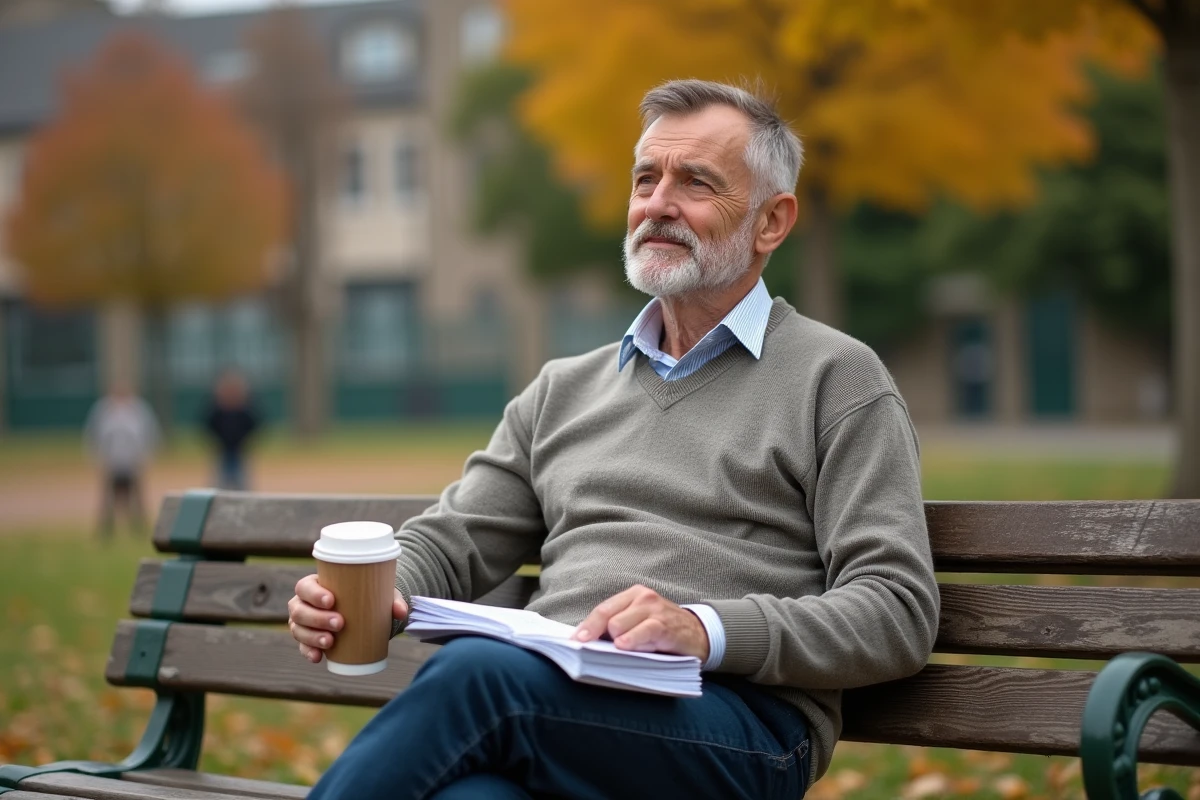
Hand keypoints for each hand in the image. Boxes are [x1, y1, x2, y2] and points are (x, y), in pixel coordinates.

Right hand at [288, 574, 408, 663]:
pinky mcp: (307, 639)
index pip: (305, 587)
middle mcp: (303, 603)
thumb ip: (392, 600)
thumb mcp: (379, 593)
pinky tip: (318, 657)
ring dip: (312, 636)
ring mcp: (303, 623)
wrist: (362, 612)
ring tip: (331, 641)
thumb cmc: (366, 596)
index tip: (332, 600)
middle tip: (340, 623)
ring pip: (298, 629)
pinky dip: (308, 652)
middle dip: (317, 618)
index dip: (314, 593)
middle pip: (300, 609)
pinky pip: (302, 647)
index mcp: (315, 584)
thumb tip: (401, 612)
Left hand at [571, 584, 709, 661]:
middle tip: (591, 652)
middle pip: (607, 617)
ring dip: (614, 641)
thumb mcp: (639, 624)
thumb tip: (588, 641)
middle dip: (598, 636)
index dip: (586, 626)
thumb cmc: (662, 631)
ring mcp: (654, 609)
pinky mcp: (665, 624)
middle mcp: (643, 598)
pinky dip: (631, 640)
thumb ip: (618, 627)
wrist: (699, 634)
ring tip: (616, 653)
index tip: (574, 642)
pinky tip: (623, 647)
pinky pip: (642, 632)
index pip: (603, 609)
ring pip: (619, 625)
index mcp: (632, 596)